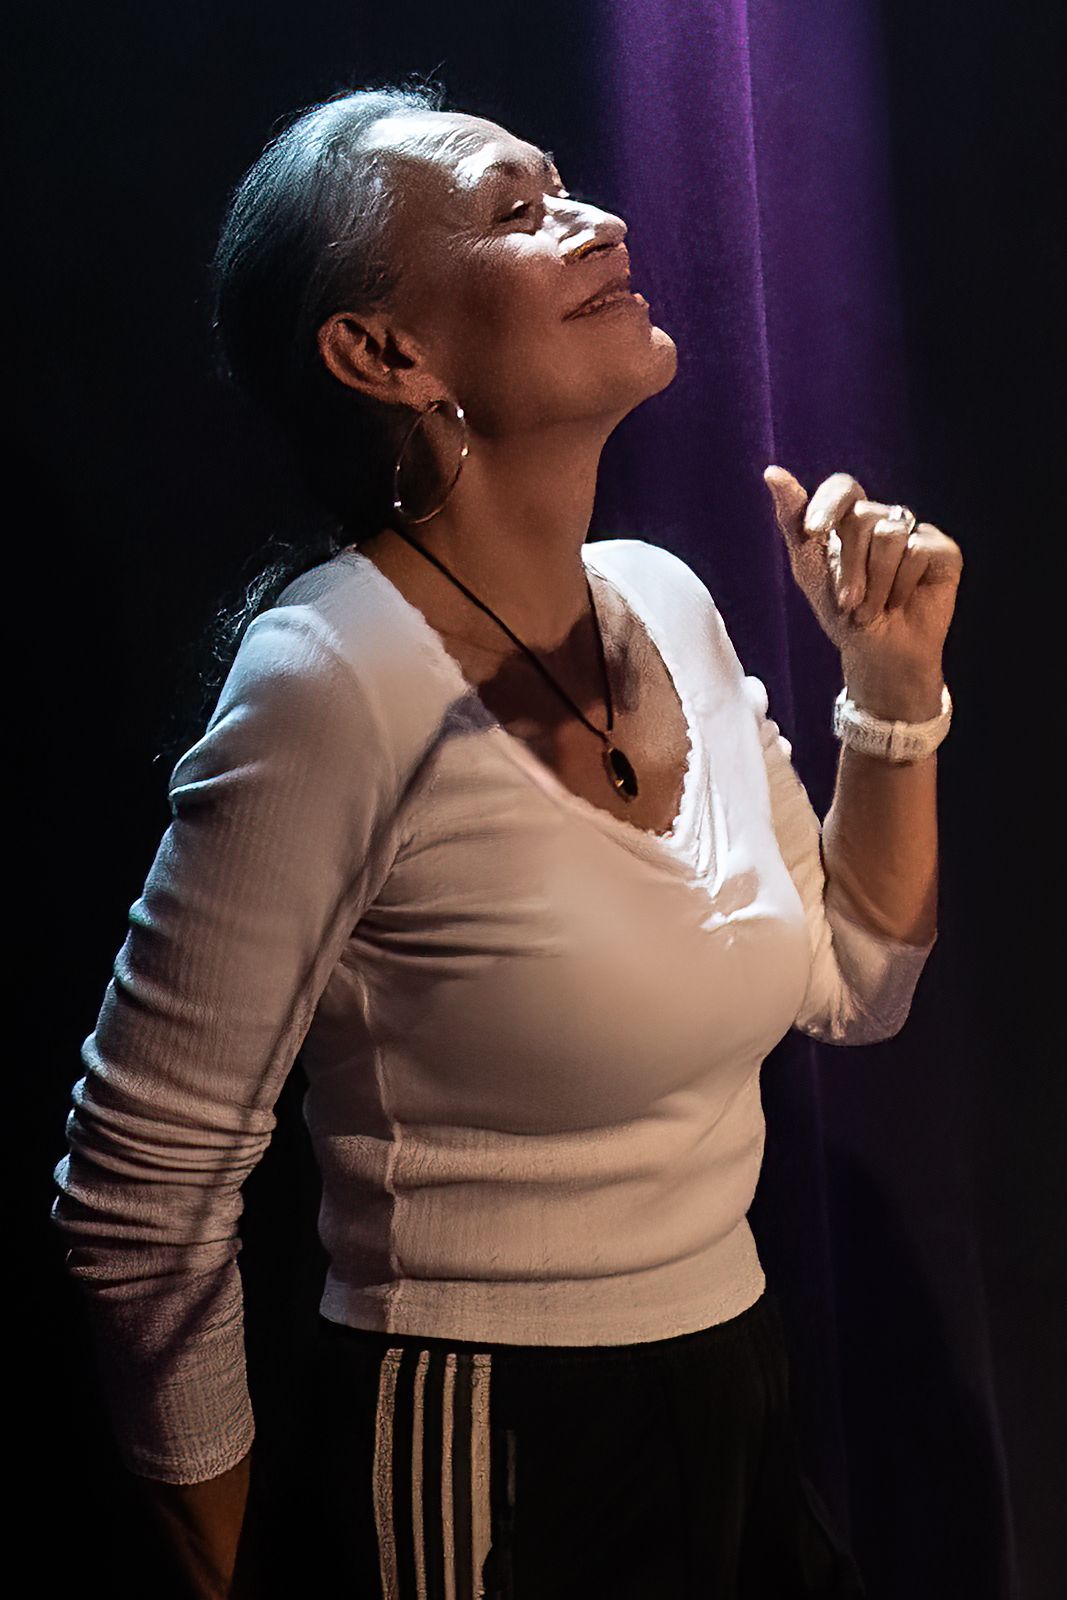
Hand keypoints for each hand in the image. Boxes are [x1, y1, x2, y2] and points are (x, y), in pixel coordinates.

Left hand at [763, 466, 962, 715]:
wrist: (879, 652)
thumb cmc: (843, 614)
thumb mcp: (810, 571)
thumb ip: (793, 522)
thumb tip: (771, 472)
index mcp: (851, 519)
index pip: (843, 488)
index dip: (829, 504)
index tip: (813, 530)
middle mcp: (886, 519)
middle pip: (863, 517)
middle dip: (850, 568)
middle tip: (850, 603)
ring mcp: (916, 532)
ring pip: (890, 535)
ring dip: (875, 583)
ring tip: (874, 607)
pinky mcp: (943, 549)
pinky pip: (918, 550)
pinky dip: (901, 584)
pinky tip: (901, 600)